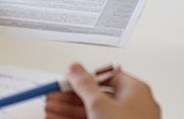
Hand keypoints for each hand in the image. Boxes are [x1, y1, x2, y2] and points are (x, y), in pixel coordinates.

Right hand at [44, 64, 159, 118]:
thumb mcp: (100, 104)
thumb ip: (84, 84)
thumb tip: (76, 69)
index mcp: (134, 92)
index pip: (106, 77)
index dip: (85, 77)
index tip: (68, 80)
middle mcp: (130, 107)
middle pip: (94, 96)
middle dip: (70, 97)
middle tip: (53, 96)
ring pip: (90, 112)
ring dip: (67, 110)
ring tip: (49, 110)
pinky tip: (57, 118)